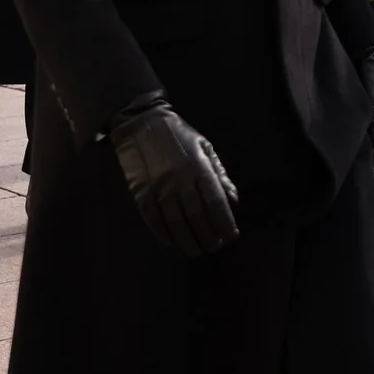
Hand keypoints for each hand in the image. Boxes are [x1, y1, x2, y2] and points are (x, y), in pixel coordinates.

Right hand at [108, 97, 238, 257]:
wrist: (141, 123)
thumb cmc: (178, 135)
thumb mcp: (205, 147)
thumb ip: (219, 174)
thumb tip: (232, 200)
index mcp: (198, 166)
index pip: (215, 201)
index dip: (224, 222)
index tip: (231, 235)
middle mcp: (179, 179)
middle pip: (197, 216)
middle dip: (209, 235)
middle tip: (215, 246)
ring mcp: (158, 187)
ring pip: (176, 222)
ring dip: (189, 241)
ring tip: (198, 251)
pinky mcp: (141, 192)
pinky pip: (154, 220)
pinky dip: (165, 235)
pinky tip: (174, 243)